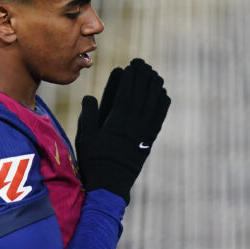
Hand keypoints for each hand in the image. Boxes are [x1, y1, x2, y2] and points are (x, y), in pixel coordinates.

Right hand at [75, 59, 170, 203]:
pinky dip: (162, 105)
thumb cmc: (94, 160)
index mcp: (118, 118)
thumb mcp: (85, 137)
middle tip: (144, 64)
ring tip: (155, 75)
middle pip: (143, 93)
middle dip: (144, 76)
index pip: (128, 90)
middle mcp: (134, 122)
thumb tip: (90, 97)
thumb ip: (88, 115)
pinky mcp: (149, 140)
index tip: (133, 64)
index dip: (132, 76)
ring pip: (154, 104)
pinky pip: (159, 118)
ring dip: (155, 87)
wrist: (111, 184)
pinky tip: (164, 96)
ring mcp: (144, 131)